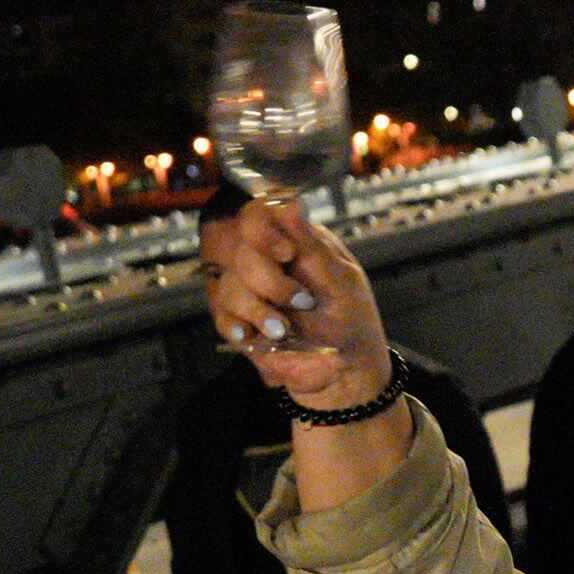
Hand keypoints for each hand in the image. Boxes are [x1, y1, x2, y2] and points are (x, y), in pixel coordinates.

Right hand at [204, 199, 391, 410]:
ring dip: (259, 310)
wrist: (344, 372)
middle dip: (270, 282)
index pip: (258, 214)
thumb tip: (292, 201)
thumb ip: (312, 247)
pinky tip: (254, 336)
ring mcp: (252, 291)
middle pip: (243, 252)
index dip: (262, 229)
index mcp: (295, 243)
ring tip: (284, 331)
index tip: (286, 253)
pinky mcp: (241, 320)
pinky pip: (222, 315)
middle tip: (302, 303)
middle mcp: (268, 261)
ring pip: (231, 285)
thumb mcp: (341, 284)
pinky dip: (238, 325)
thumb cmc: (351, 321)